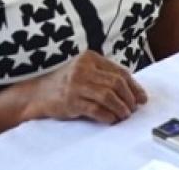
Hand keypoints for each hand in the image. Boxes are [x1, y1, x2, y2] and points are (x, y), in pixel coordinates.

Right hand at [21, 50, 147, 123]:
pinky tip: (112, 119)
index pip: (120, 72)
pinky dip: (107, 115)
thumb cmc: (66, 83)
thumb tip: (134, 92)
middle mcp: (83, 69)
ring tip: (125, 114)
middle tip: (134, 108)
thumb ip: (105, 77)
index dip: (134, 86)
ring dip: (120, 107)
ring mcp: (76, 84)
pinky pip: (95, 109)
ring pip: (108, 96)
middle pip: (116, 83)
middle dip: (129, 97)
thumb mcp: (85, 72)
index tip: (142, 98)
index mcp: (90, 58)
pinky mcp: (70, 101)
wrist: (36, 94)